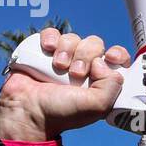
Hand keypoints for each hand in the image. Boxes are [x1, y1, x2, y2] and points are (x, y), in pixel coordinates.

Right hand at [0, 27, 130, 141]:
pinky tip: (48, 49)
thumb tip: (103, 61)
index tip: (110, 57)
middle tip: (76, 73)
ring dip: (67, 50)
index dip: (117, 54)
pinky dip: (51, 38)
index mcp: (101, 80)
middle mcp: (84, 67)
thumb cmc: (62, 113)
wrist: (28, 110)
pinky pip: (52, 33)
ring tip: (58, 66)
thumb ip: (112, 86)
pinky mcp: (44, 51)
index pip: (118, 58)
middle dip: (86, 55)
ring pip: (74, 38)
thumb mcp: (97, 106)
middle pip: (95, 44)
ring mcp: (64, 58)